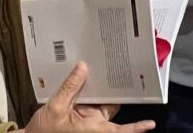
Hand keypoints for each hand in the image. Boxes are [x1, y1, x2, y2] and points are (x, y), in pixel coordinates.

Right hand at [24, 63, 155, 131]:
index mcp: (92, 129)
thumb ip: (70, 88)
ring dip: (104, 87)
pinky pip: (91, 100)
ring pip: (103, 101)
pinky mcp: (82, 115)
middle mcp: (94, 125)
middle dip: (119, 91)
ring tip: (106, 67)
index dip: (135, 127)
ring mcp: (88, 119)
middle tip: (128, 71)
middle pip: (113, 106)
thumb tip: (83, 68)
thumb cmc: (43, 132)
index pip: (119, 130)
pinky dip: (91, 89)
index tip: (150, 124)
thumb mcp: (55, 108)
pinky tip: (89, 75)